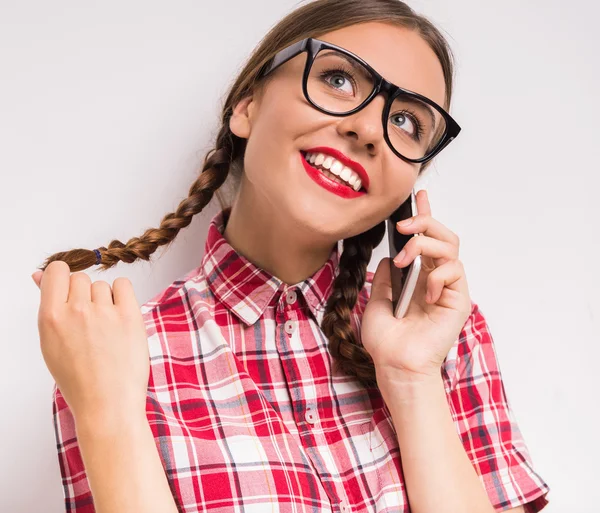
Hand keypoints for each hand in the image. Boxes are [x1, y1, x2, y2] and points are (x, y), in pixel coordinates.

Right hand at [32, 261, 148, 421]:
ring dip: (104, 299)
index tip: (69, 291)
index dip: (63, 278)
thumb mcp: (51, 343)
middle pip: (81, 278)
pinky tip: (120, 315)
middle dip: (84, 294)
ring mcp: (104, 312)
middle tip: (89, 323)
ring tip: (105, 329)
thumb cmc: (79, 378)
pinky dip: (122, 295)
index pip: (57, 271)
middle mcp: (76, 311)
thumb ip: (49, 306)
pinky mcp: (130, 315)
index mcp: (51, 317)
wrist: (107, 404)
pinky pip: (124, 285)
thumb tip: (41, 275)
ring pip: (102, 285)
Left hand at [361, 190, 471, 384]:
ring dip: (424, 244)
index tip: (420, 196)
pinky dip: (437, 275)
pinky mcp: (459, 299)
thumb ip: (386, 276)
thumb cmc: (386, 340)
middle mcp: (435, 279)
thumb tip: (391, 256)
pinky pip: (455, 270)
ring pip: (449, 247)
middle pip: (442, 236)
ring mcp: (448, 288)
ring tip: (405, 257)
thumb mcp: (375, 300)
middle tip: (404, 225)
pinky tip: (426, 292)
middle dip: (424, 222)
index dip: (425, 217)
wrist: (395, 364)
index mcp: (417, 278)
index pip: (424, 241)